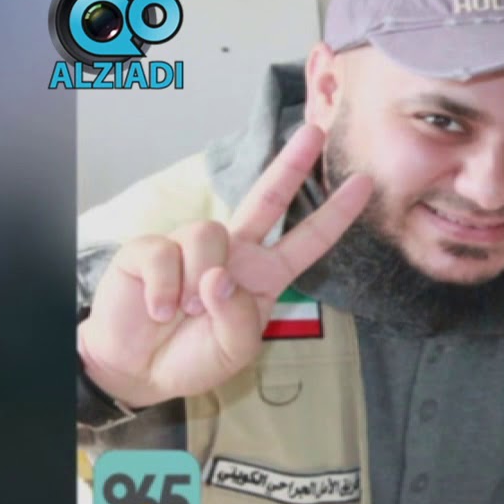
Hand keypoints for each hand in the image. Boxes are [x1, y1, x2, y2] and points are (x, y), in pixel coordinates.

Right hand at [77, 124, 372, 406]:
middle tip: (315, 132)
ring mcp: (191, 247)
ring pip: (209, 234)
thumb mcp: (233, 351)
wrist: (139, 371)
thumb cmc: (193, 358)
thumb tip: (219, 277)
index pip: (308, 240)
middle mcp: (233, 253)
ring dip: (199, 280)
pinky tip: (158, 310)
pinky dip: (164, 288)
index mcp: (264, 275)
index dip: (336, 214)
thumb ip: (238, 319)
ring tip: (185, 313)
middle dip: (291, 164)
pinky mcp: (150, 249)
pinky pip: (164, 254)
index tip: (365, 184)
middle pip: (267, 198)